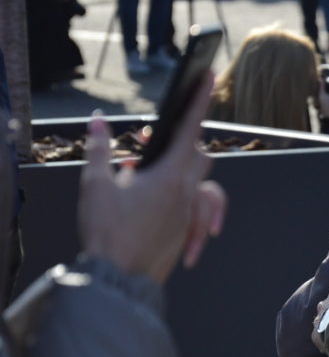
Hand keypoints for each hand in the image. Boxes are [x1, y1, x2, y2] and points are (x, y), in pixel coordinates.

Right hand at [79, 71, 225, 283]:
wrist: (120, 280)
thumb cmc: (108, 233)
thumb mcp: (95, 185)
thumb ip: (99, 149)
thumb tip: (98, 121)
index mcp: (170, 175)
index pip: (189, 128)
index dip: (198, 100)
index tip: (206, 77)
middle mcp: (186, 192)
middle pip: (200, 155)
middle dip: (182, 142)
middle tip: (148, 142)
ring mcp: (188, 213)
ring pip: (200, 183)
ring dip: (179, 173)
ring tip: (142, 177)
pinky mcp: (184, 230)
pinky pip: (192, 210)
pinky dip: (175, 202)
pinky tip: (150, 205)